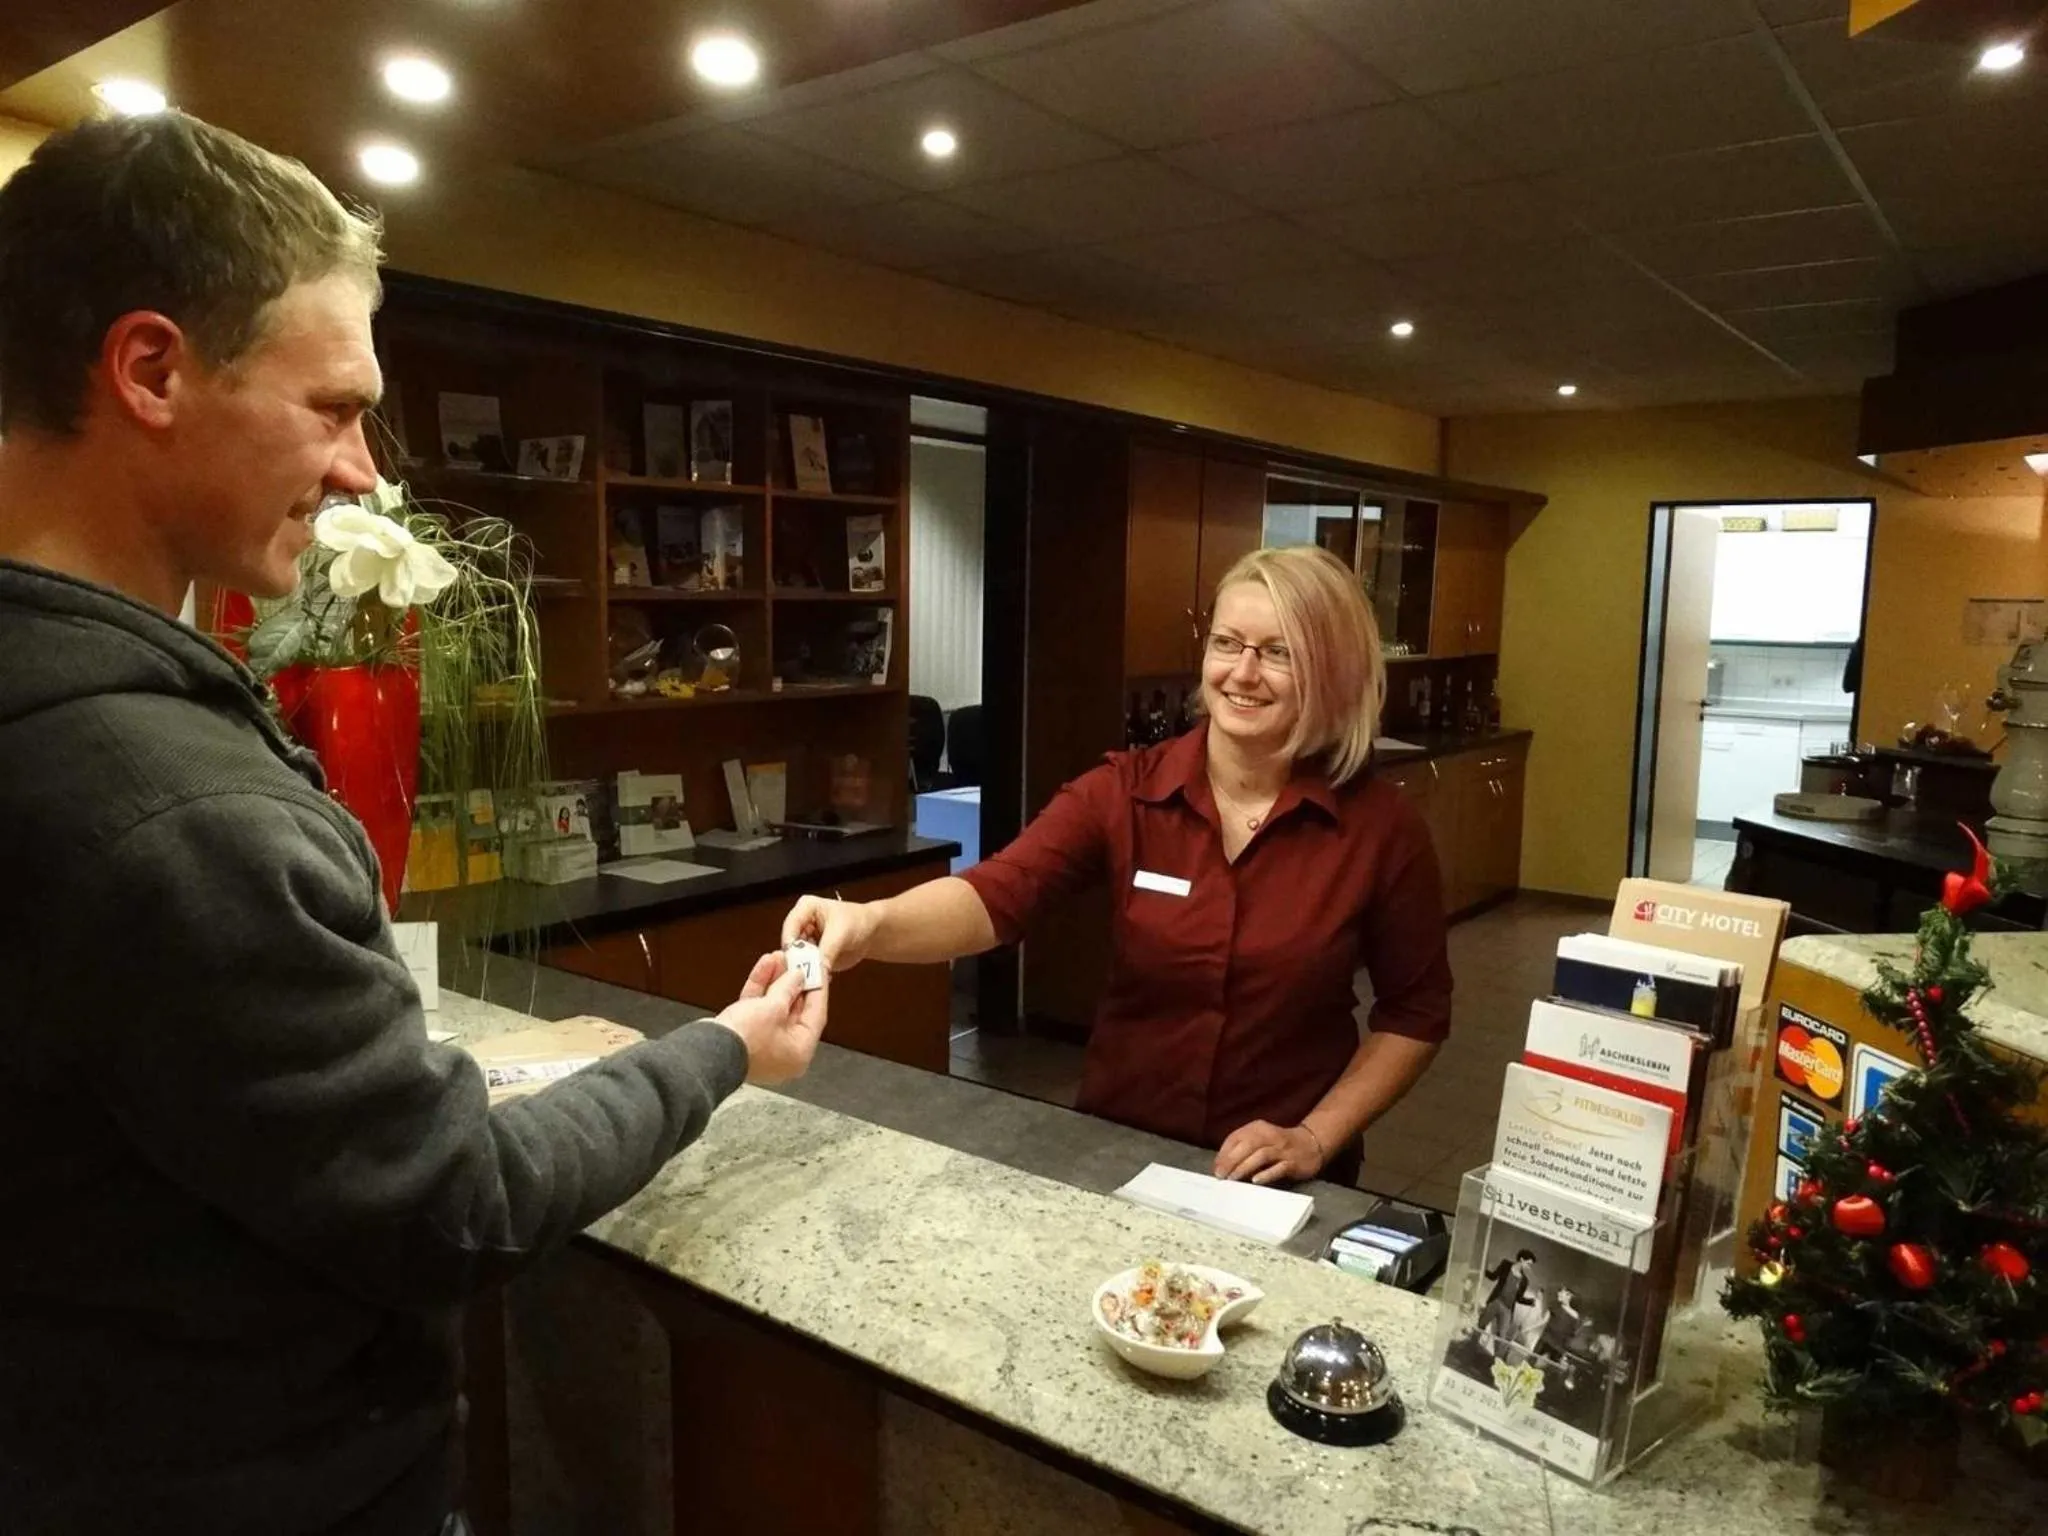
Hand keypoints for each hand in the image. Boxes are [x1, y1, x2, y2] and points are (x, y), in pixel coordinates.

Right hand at [713, 952, 828, 1084]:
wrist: (704, 1051)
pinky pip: (757, 1008)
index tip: (820, 969)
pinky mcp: (744, 1034)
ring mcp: (763, 1043)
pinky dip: (760, 987)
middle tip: (799, 959)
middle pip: (794, 1009)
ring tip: (779, 956)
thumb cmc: (744, 1040)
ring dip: (776, 980)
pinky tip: (764, 965)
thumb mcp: (773, 1008)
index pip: (816, 1015)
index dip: (818, 988)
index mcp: (799, 1052)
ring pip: (774, 1006)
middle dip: (794, 981)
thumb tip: (798, 977)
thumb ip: (788, 989)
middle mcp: (783, 1051)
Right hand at [780, 893, 879, 972]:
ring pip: (796, 959)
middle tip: (803, 973)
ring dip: (804, 970)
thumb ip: (828, 949)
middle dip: (796, 960)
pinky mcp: (811, 957)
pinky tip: (819, 980)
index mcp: (805, 908)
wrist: (871, 932)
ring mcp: (805, 942)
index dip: (790, 942)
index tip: (794, 957)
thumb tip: (818, 967)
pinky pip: (805, 968)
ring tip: (813, 978)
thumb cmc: (858, 921)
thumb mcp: (842, 932)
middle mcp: (801, 925)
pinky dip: (811, 975)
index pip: (790, 925)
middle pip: (790, 945)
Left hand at [1213, 1121, 1327, 1184]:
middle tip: (1221, 1175)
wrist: (1311, 1144)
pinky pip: (1279, 1168)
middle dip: (1231, 1160)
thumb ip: (1241, 1149)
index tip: (1216, 1169)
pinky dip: (1266, 1174)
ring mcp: (1282, 1149)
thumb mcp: (1259, 1140)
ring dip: (1245, 1167)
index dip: (1224, 1153)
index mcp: (1257, 1128)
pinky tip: (1256, 1181)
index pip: (1236, 1138)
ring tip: (1233, 1179)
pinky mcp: (1293, 1162)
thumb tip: (1220, 1166)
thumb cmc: (1278, 1145)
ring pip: (1261, 1155)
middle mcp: (1269, 1136)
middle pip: (1247, 1145)